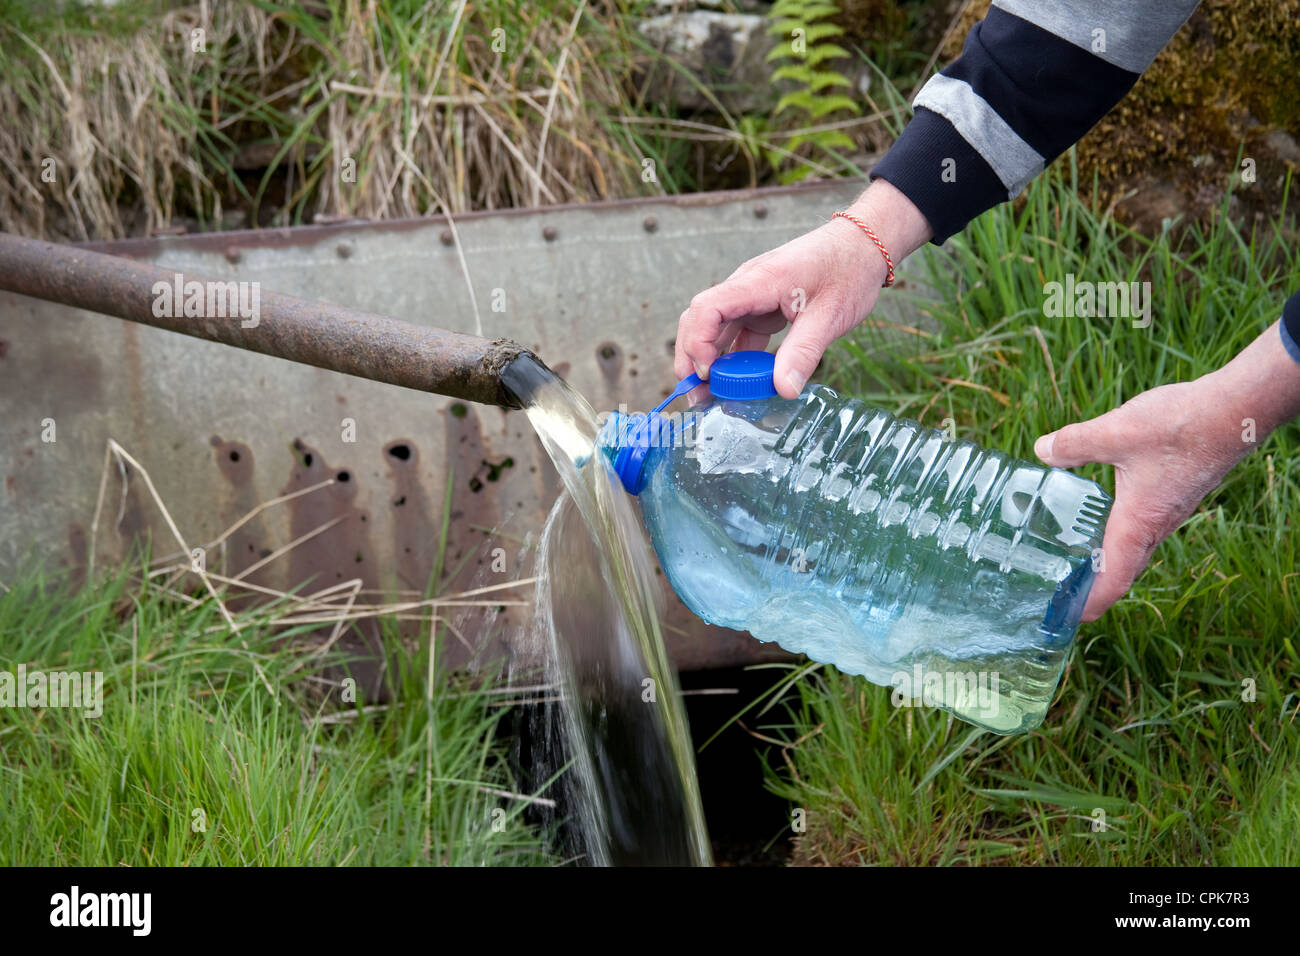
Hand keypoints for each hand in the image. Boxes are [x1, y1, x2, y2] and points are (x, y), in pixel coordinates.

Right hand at [675, 179, 932, 398]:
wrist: (862, 244)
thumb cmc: (848, 271)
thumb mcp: (830, 315)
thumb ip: (804, 352)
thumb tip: (784, 391)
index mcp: (759, 281)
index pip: (707, 308)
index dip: (698, 342)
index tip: (708, 374)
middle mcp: (746, 286)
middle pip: (698, 319)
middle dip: (691, 357)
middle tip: (697, 395)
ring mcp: (751, 297)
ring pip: (714, 328)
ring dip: (708, 360)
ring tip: (710, 395)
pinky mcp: (761, 306)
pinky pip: (737, 333)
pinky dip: (732, 358)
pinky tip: (737, 383)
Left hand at [1033, 320, 1299, 620]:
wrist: (1236, 410)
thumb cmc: (1184, 425)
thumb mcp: (1118, 432)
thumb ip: (1076, 443)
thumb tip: (1042, 450)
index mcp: (1139, 522)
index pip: (1114, 578)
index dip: (1091, 602)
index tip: (1067, 617)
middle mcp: (1155, 525)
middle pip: (1121, 570)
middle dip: (1091, 589)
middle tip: (1058, 595)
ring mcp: (1166, 512)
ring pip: (1131, 549)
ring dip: (1103, 563)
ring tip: (1069, 563)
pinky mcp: (1171, 496)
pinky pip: (1140, 529)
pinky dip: (1115, 537)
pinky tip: (1096, 519)